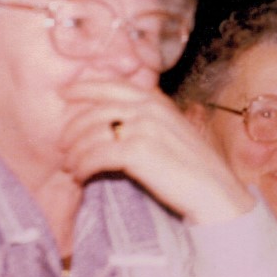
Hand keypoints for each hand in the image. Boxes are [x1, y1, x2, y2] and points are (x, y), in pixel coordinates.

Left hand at [58, 80, 254, 220]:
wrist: (214, 192)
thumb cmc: (194, 167)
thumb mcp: (174, 131)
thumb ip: (149, 118)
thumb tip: (116, 118)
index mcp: (157, 100)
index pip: (111, 85)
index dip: (83, 88)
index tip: (64, 95)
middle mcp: (149, 108)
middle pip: (94, 111)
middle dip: (72, 129)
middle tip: (62, 146)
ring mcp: (143, 127)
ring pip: (91, 133)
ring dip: (74, 151)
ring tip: (70, 166)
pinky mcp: (137, 151)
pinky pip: (95, 155)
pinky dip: (82, 166)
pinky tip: (81, 176)